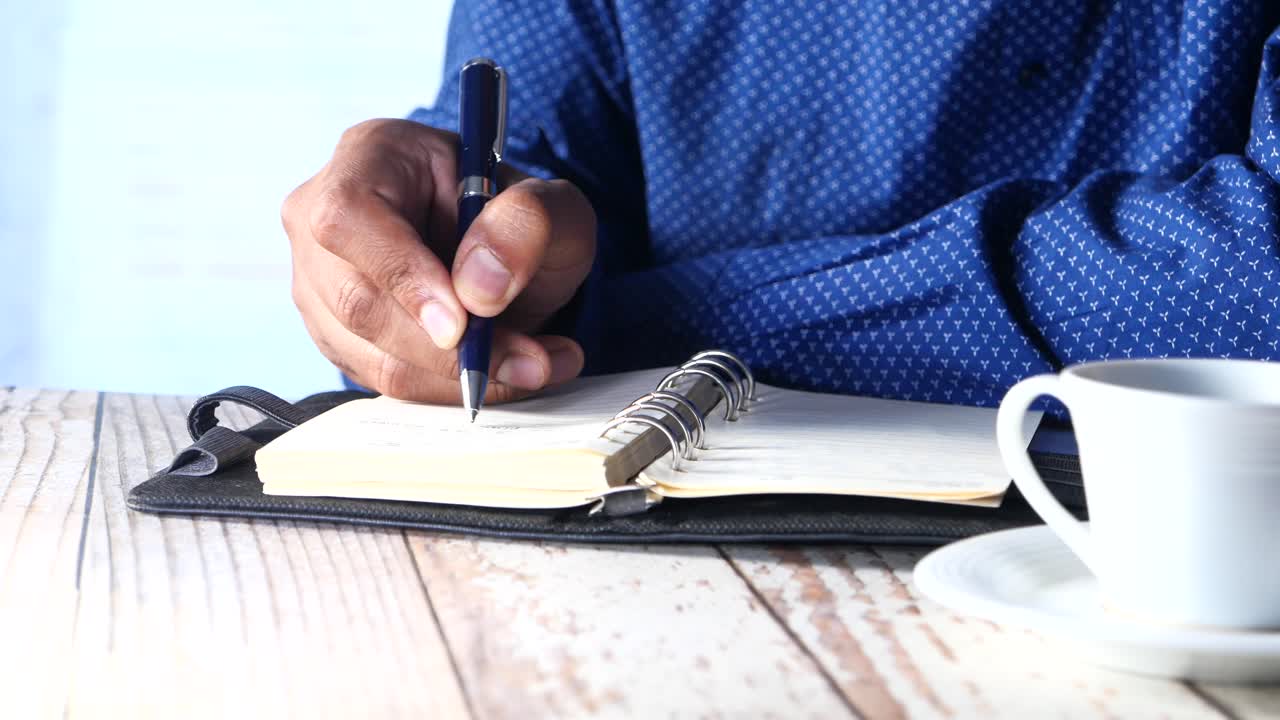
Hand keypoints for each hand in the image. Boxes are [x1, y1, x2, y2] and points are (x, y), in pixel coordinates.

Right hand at [283, 119, 595, 402]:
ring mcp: (320, 282)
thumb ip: (529, 225)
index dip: (401, 275)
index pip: (350, 216)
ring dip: (460, 378)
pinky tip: (507, 373)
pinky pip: (385, 382)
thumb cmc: (517, 218)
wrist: (505, 256)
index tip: (461, 325)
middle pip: (356, 300)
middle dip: (447, 349)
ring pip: (371, 354)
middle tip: (530, 361)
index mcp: (369, 156)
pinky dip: (452, 390)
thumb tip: (479, 289)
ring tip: (537, 366)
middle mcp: (322, 217)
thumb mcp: (554, 205)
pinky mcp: (337, 337)